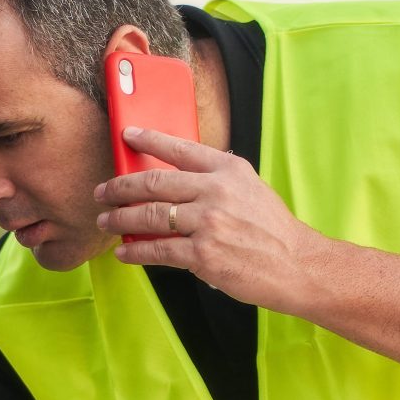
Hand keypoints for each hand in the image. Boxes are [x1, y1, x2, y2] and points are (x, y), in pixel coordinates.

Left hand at [94, 128, 338, 313]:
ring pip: (151, 215)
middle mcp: (216, 191)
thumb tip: (178, 179)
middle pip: (154, 183)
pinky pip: (159, 249)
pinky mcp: (203, 254)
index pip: (180, 148)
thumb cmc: (272, 230)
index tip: (127, 135)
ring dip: (121, 219)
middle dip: (120, 187)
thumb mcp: (250, 188)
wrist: (296, 264)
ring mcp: (208, 223)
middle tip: (103, 192)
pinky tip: (125, 251)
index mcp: (228, 169)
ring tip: (106, 222)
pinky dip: (136, 250)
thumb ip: (217, 179)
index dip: (148, 139)